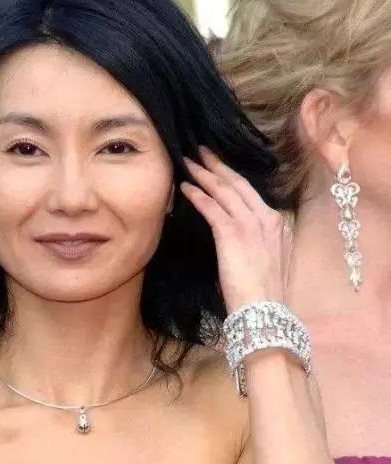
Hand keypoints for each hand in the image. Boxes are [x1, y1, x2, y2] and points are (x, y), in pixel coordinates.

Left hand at [180, 147, 292, 310]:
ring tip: (189, 163)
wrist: (264, 312)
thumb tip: (237, 237)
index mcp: (277, 225)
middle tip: (201, 151)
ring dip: (205, 175)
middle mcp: (267, 219)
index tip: (219, 167)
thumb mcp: (267, 261)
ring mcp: (252, 225)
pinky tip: (186, 188)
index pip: (252, 194)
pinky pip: (212, 208)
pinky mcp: (233, 234)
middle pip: (239, 185)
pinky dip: (198, 196)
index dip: (232, 178)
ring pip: (225, 191)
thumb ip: (256, 242)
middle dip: (218, 166)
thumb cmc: (262, 295)